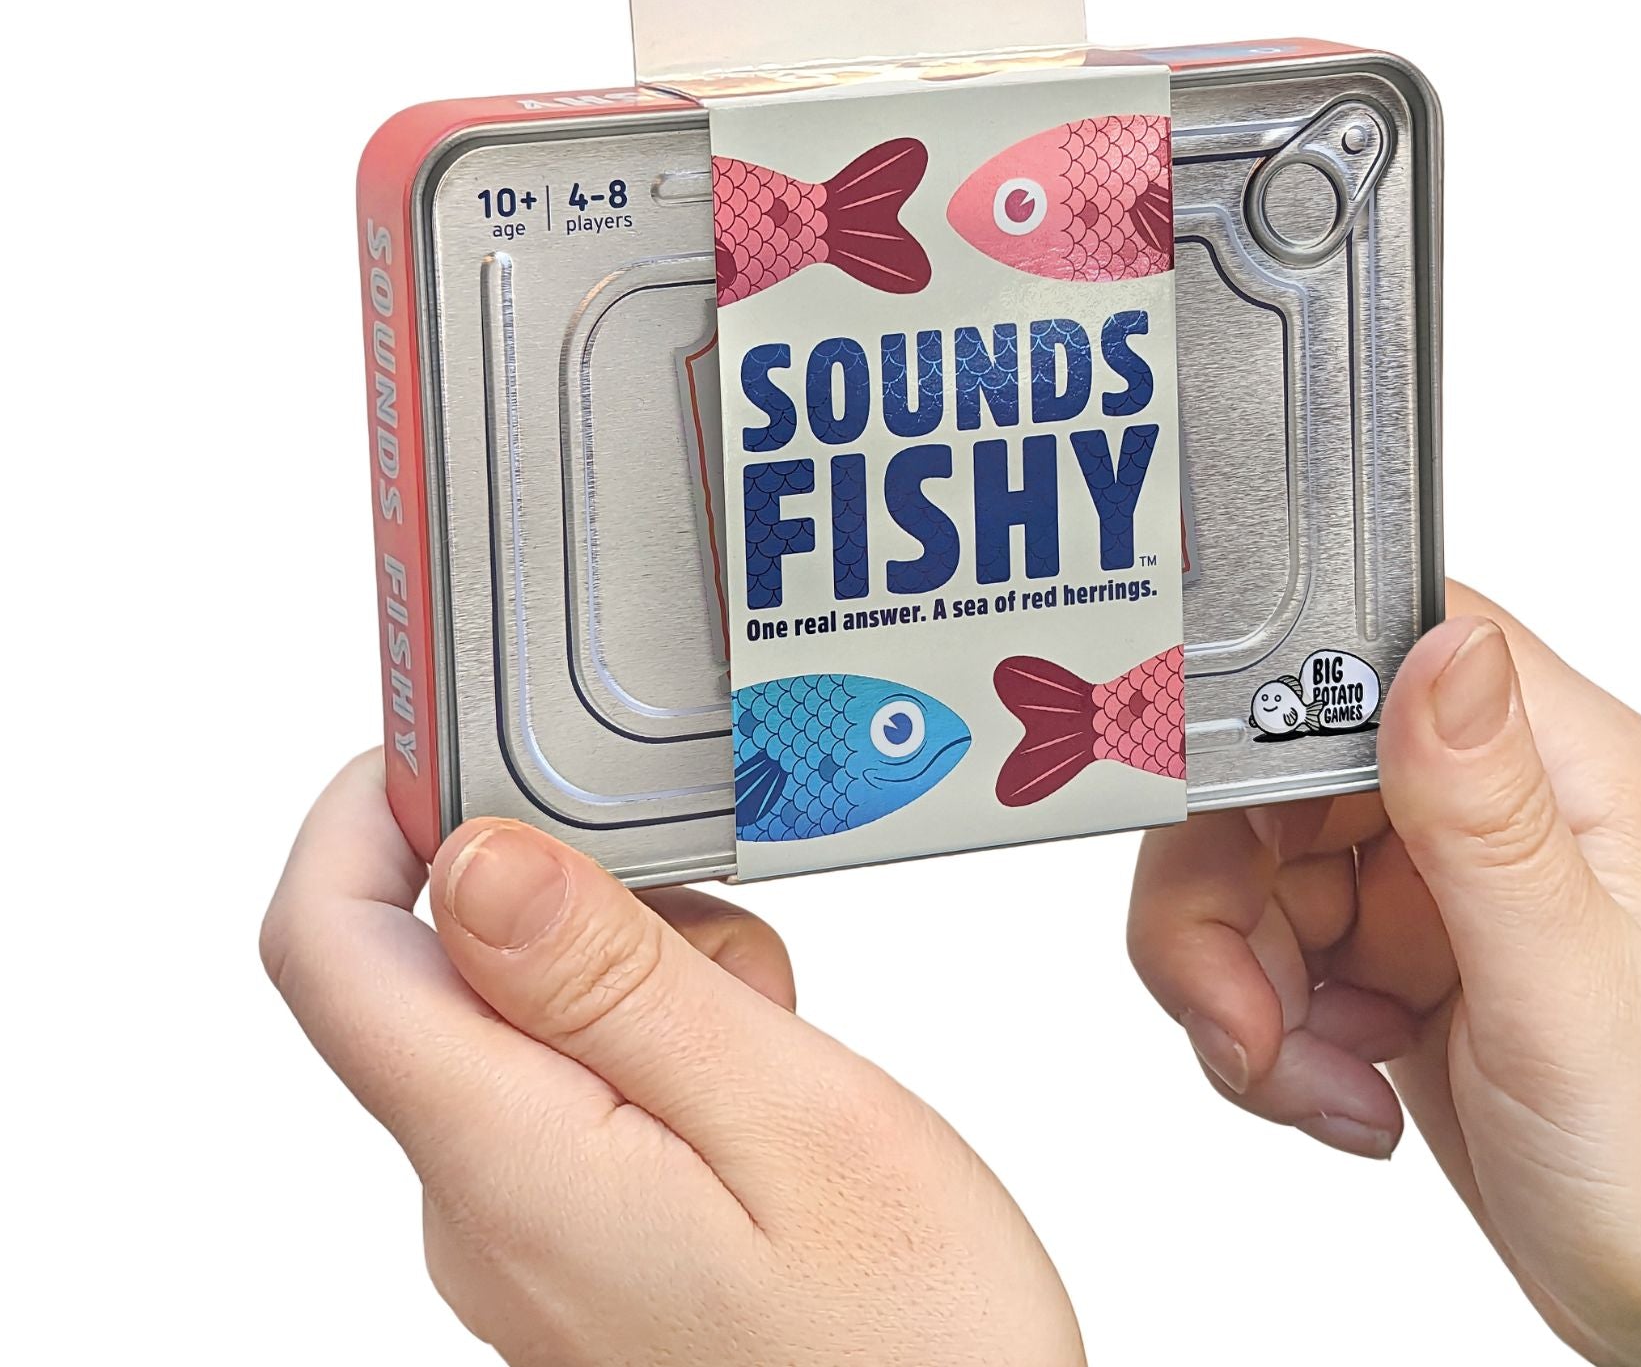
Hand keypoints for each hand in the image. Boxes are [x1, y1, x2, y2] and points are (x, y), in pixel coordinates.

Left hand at [263, 753, 1082, 1366]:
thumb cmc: (909, 1342)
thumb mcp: (793, 1121)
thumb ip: (618, 987)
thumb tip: (473, 856)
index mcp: (508, 1163)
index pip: (330, 948)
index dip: (366, 812)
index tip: (466, 736)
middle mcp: (479, 1203)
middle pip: (438, 963)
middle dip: (573, 890)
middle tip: (721, 915)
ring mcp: (524, 1230)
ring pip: (522, 1013)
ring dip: (637, 964)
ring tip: (773, 1020)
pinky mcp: (577, 1235)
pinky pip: (571, 1079)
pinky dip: (659, 1028)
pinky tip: (763, 1071)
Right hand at [1128, 583, 1640, 1365]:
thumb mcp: (1573, 991)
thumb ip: (1490, 814)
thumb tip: (1440, 649)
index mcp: (1559, 768)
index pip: (1371, 654)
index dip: (1263, 714)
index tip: (1221, 827)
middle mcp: (1485, 804)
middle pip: (1266, 773)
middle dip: (1222, 901)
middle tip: (1249, 1016)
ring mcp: (1428, 880)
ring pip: (1243, 868)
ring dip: (1240, 985)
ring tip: (1315, 1078)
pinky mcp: (1387, 950)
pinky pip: (1258, 946)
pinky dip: (1264, 1029)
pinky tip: (1339, 1089)